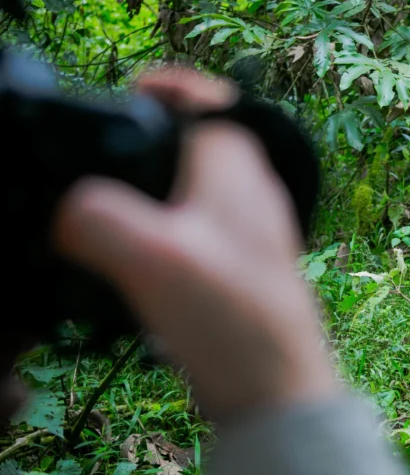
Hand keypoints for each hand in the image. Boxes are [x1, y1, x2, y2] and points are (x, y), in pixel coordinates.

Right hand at [53, 68, 336, 421]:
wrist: (276, 389)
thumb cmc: (232, 318)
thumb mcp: (152, 258)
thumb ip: (98, 219)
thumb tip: (69, 208)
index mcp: (238, 168)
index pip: (212, 98)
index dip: (172, 85)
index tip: (133, 89)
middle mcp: (252, 191)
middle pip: (203, 140)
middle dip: (158, 135)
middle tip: (112, 149)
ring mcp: (250, 230)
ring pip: (199, 186)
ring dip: (160, 186)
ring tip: (115, 205)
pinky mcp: (241, 268)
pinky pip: (198, 229)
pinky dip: (167, 230)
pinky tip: (141, 260)